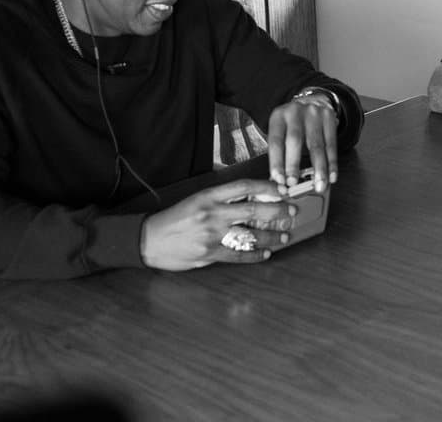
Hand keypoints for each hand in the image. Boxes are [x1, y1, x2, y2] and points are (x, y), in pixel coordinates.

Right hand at [141, 179, 297, 270]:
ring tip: (284, 236)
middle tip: (292, 211)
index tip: (281, 189)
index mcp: (209, 196)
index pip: (244, 186)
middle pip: (253, 210)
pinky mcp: (209, 253)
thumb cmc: (175, 218)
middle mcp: (212, 213)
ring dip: (271, 236)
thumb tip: (251, 198)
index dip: (267, 187)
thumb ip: (221, 199)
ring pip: (250, 235)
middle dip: (277, 210)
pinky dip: (254, 255)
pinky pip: (238, 255)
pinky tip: (265, 253)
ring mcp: (211, 234)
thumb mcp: (197, 200)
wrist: (149, 240)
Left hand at [268, 92, 337, 192]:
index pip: (275, 141)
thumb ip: (280, 151)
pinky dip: (332, 163)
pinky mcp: (330, 118)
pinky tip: (331, 176)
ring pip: (316, 145)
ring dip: (318, 169)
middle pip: (295, 140)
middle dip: (294, 164)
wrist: (314, 100)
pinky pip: (331, 145)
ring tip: (319, 186)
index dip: (276, 161)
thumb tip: (280, 180)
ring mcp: (314, 114)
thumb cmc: (293, 122)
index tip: (278, 178)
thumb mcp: (281, 128)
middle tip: (293, 182)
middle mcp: (295, 112)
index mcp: (278, 116)